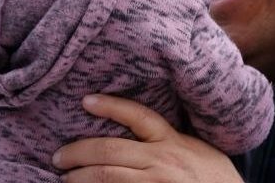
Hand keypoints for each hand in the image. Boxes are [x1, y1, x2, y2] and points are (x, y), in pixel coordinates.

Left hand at [53, 94, 243, 182]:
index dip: (110, 105)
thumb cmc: (215, 179)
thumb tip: (137, 129)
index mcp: (172, 141)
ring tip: (65, 178)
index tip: (86, 100)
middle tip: (59, 157)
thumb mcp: (196, 149)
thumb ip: (170, 138)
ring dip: (80, 177)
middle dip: (78, 152)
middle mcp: (162, 160)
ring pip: (108, 177)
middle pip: (110, 151)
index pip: (137, 115)